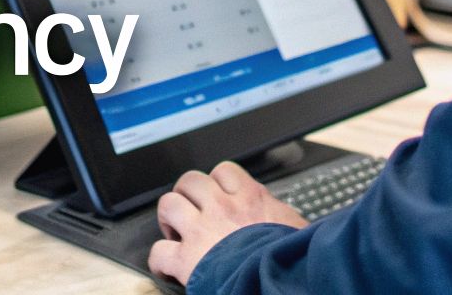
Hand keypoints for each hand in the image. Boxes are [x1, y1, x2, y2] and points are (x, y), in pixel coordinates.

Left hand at [148, 161, 308, 284]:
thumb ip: (277, 214)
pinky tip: (168, 267)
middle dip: (187, 194)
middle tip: (191, 210)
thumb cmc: (291, 256)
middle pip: (190, 181)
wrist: (280, 280)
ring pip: (168, 205)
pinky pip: (158, 252)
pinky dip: (160, 260)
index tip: (218, 195)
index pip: (223, 171)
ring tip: (175, 231)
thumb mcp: (293, 225)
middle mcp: (221, 208)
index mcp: (250, 198)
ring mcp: (200, 231)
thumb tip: (278, 215)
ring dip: (169, 218)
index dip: (217, 183)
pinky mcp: (185, 259)